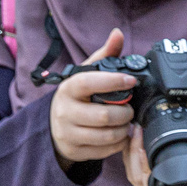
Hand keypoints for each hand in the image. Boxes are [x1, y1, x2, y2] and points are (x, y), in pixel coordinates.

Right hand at [49, 29, 134, 168]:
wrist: (55, 126)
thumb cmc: (78, 97)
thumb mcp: (86, 74)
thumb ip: (105, 56)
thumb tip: (118, 34)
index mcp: (68, 89)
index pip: (89, 83)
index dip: (113, 81)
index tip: (131, 81)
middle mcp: (65, 112)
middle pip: (105, 116)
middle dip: (125, 112)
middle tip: (130, 108)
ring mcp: (68, 133)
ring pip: (108, 135)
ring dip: (124, 128)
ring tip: (126, 121)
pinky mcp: (75, 151)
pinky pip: (106, 150)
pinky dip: (119, 142)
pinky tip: (119, 134)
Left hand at [123, 119, 186, 185]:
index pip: (152, 180)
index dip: (144, 164)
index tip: (143, 145)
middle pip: (136, 174)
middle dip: (133, 150)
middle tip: (138, 129)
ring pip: (131, 171)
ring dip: (130, 151)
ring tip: (135, 131)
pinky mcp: (145, 179)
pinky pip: (131, 168)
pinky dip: (129, 153)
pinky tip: (133, 138)